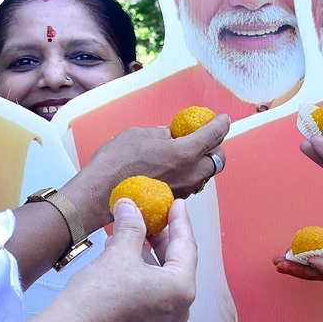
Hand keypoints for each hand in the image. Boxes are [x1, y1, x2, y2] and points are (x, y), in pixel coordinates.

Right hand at [58, 197, 197, 321]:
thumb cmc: (100, 293)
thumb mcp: (119, 252)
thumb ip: (131, 226)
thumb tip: (129, 205)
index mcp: (181, 289)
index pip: (186, 246)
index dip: (179, 221)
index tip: (175, 203)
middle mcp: (179, 307)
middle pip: (176, 262)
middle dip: (162, 237)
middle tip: (153, 214)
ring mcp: (162, 318)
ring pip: (161, 275)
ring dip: (147, 252)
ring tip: (130, 230)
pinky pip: (150, 288)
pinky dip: (139, 269)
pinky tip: (121, 252)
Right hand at [70, 117, 229, 230]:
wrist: (99, 194)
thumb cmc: (116, 162)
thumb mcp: (139, 134)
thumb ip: (161, 134)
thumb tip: (169, 136)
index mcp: (185, 153)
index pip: (213, 135)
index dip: (220, 124)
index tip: (223, 119)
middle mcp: (189, 174)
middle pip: (217, 160)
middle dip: (215, 148)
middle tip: (204, 138)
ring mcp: (182, 191)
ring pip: (204, 176)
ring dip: (202, 163)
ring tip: (188, 153)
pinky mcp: (172, 201)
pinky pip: (190, 186)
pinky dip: (189, 175)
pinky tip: (174, 169)